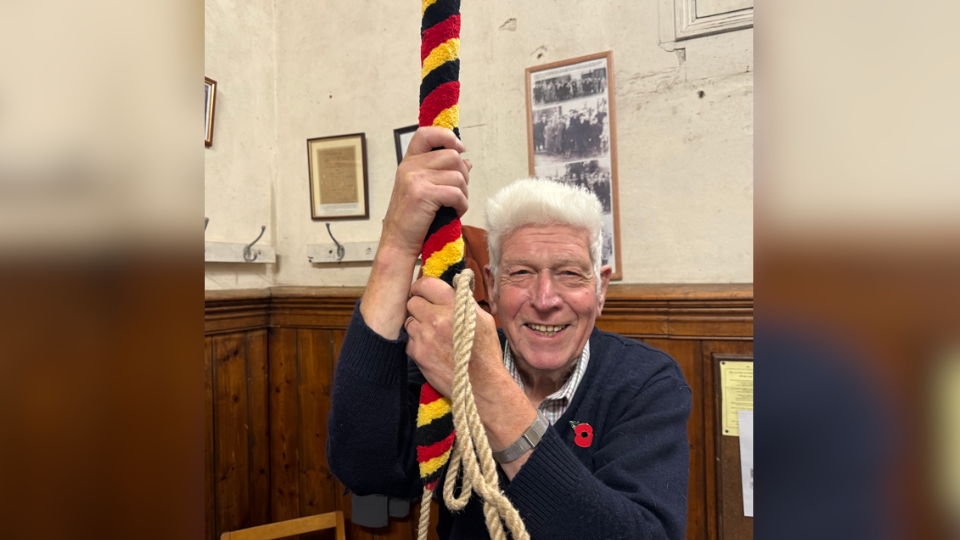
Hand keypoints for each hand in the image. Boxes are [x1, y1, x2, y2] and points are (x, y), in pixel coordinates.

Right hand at [381, 127, 472, 256]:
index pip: (426, 133)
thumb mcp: (425, 189)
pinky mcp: (422, 194)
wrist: (398, 242)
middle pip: (452, 156)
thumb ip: (442, 172)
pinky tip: (455, 213)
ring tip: (455, 206)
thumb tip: (466, 161)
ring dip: (464, 193)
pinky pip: (456, 193)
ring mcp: (415, 179)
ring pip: (458, 175)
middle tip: (458, 193)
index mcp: (409, 162)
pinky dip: (461, 205)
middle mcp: (410, 167)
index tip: (459, 149)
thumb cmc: (414, 218)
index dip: (447, 137)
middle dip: (463, 175)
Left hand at [405, 277, 501, 398]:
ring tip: (431, 333)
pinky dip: (417, 342)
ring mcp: (425, 336)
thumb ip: (464, 300)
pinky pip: (409, 340)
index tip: (423, 292)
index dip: (422, 287)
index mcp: (453, 305)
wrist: (482, 385)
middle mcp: (436, 318)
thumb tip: (454, 286)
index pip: (425, 284)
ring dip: (417, 324)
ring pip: (408, 320)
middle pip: (412, 301)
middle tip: (428, 314)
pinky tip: (430, 348)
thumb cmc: (485, 352)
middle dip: (419, 306)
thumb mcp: (483, 319)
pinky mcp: (418, 354)